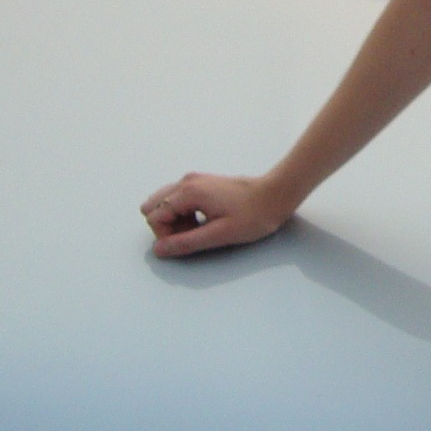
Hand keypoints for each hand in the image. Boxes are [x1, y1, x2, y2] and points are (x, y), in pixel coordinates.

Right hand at [140, 171, 294, 258]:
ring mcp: (194, 180)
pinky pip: (179, 199)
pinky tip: (204, 221)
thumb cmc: (253, 215)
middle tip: (193, 234)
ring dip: (175, 220)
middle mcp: (186, 181)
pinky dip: (184, 213)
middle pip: (155, 207)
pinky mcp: (202, 183)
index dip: (165, 236)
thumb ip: (186, 243)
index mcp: (188, 191)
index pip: (154, 216)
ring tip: (200, 228)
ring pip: (165, 203)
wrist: (276, 195)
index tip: (188, 242)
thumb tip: (159, 250)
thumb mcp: (219, 235)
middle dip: (167, 226)